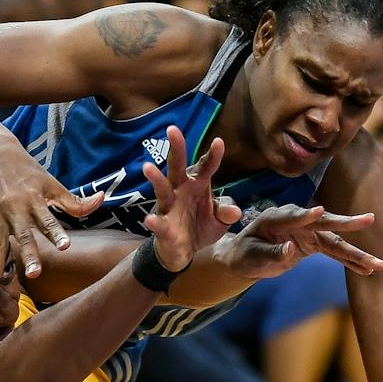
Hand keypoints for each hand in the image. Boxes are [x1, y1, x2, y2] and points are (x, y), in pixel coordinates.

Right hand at [0, 134, 102, 283]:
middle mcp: (14, 207)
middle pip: (23, 234)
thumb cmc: (26, 170)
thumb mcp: (51, 182)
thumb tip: (101, 199)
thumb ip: (74, 200)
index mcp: (34, 199)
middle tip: (34, 274)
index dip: (57, 232)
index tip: (65, 246)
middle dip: (28, 254)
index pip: (48, 219)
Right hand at [141, 125, 241, 271]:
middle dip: (176, 149)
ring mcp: (169, 207)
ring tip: (148, 167)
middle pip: (177, 167)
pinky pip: (158, 223)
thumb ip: (226, 212)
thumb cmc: (199, 226)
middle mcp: (180, 191)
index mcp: (197, 185)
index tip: (219, 142)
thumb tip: (234, 211)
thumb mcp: (219, 220)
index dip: (213, 155)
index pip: (206, 167)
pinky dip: (154, 222)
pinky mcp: (162, 227)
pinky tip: (151, 219)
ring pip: (162, 189)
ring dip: (156, 179)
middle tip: (172, 129)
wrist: (181, 252)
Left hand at [223, 204, 382, 279]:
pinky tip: (368, 270)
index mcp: (276, 218)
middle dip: (346, 224)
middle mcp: (297, 221)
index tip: (320, 211)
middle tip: (369, 219)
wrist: (247, 256)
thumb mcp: (252, 255)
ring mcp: (308, 231)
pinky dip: (350, 262)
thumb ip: (272, 252)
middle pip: (324, 223)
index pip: (293, 216)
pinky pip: (335, 253)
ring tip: (379, 264)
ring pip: (336, 242)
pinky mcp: (314, 243)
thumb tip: (290, 250)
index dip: (306, 215)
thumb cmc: (245, 253)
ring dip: (356, 253)